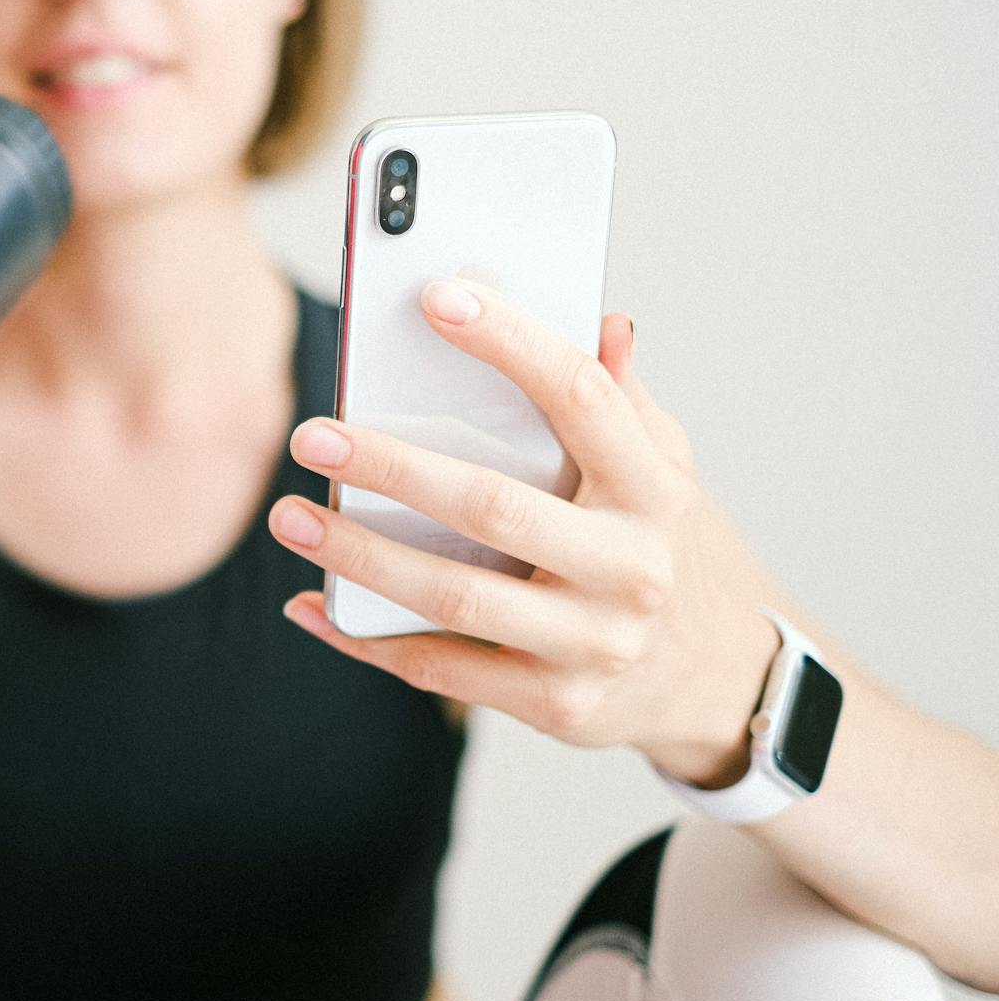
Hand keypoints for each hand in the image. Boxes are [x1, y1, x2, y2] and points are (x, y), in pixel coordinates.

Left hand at [269, 278, 780, 787]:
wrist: (712, 683)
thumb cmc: (661, 550)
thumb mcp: (666, 472)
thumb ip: (624, 400)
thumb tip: (605, 320)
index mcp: (655, 490)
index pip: (580, 398)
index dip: (510, 343)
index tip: (437, 298)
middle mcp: (630, 568)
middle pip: (492, 507)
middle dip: (391, 469)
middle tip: (312, 436)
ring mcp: (592, 642)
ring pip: (454, 595)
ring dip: (359, 557)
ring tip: (288, 519)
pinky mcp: (554, 702)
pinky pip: (440, 667)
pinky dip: (365, 639)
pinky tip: (311, 606)